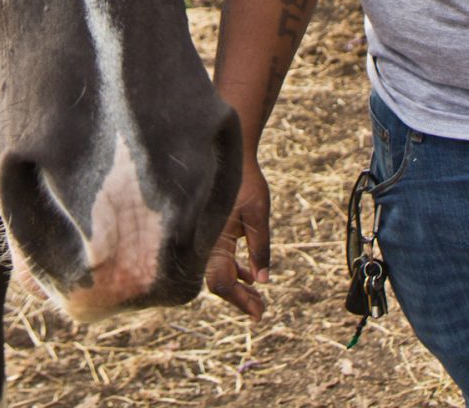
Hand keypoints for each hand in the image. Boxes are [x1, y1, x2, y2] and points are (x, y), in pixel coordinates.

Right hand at [205, 154, 270, 317]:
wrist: (229, 156)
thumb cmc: (245, 183)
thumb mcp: (258, 215)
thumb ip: (260, 248)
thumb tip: (262, 280)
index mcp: (214, 240)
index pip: (223, 282)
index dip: (240, 300)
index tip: (259, 313)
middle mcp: (205, 242)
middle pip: (218, 282)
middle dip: (240, 298)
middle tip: (261, 309)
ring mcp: (206, 238)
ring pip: (217, 272)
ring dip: (237, 287)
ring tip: (258, 297)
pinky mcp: (211, 233)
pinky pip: (218, 260)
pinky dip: (234, 270)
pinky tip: (249, 275)